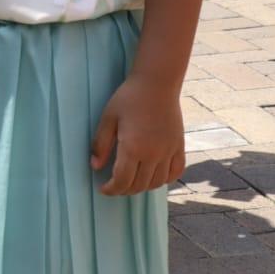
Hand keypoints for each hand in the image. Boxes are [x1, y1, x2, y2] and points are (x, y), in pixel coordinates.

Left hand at [89, 79, 184, 195]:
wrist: (157, 83)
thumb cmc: (129, 98)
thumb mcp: (108, 118)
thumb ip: (101, 144)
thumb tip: (95, 167)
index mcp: (133, 148)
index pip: (122, 181)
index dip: (111, 190)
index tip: (104, 188)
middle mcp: (153, 154)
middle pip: (139, 185)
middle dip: (124, 190)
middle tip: (115, 186)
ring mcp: (169, 151)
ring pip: (157, 182)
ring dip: (143, 187)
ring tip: (132, 181)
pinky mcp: (179, 146)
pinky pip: (175, 172)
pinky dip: (165, 179)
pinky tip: (154, 176)